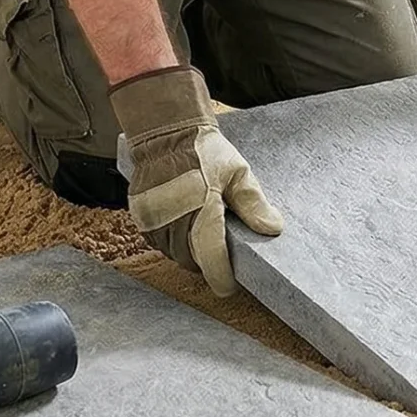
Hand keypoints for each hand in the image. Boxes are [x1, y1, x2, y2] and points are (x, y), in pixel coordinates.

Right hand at [110, 66, 283, 295]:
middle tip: (224, 251)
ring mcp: (154, 222)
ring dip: (191, 253)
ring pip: (176, 255)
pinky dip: (175, 241)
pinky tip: (187, 225)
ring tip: (205, 233)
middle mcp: (174, 223)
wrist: (164, 131)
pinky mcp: (142, 218)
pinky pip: (161, 242)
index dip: (224, 279)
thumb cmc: (203, 150)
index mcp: (201, 214)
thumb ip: (254, 204)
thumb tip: (273, 229)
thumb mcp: (238, 173)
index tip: (232, 285)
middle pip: (194, 263)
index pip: (212, 263)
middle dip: (209, 263)